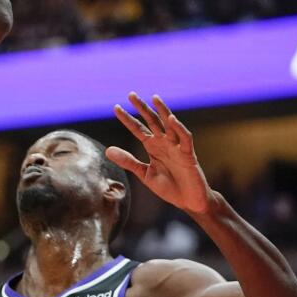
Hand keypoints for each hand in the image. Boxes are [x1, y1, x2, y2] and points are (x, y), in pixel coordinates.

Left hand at [106, 92, 213, 213]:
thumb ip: (128, 161)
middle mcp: (164, 143)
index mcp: (153, 147)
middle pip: (152, 121)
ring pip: (169, 124)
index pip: (138, 129)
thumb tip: (108, 150)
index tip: (116, 107)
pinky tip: (171, 118)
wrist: (188, 202)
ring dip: (162, 111)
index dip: (127, 119)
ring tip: (154, 98)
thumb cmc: (169, 188)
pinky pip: (184, 138)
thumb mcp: (144, 174)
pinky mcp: (188, 154)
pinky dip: (178, 128)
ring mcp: (177, 147)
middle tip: (131, 94)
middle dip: (142, 108)